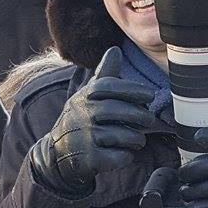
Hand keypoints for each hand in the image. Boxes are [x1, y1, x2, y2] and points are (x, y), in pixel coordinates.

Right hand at [28, 48, 158, 196]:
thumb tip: (115, 49)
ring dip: (135, 138)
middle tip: (150, 121)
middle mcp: (82, 115)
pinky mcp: (89, 159)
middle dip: (138, 115)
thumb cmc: (80, 121)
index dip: (131, 89)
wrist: (57, 153)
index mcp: (85, 97)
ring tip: (138, 140)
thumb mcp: (87, 96)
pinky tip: (126, 154)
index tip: (150, 95)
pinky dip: (125, 156)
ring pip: (119, 135)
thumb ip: (104, 75)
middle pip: (115, 110)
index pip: (108, 87)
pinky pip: (116, 157)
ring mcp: (84, 137)